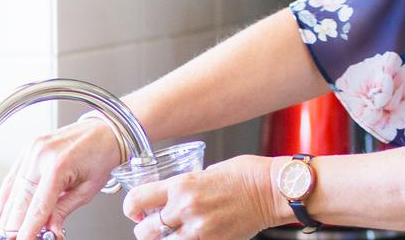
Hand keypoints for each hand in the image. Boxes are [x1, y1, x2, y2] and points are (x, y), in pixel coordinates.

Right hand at [0, 118, 124, 239]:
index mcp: (59, 165)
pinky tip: (2, 213)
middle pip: (20, 200)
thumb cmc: (101, 155)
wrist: (105, 131)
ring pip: (12, 191)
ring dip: (8, 214)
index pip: (38, 207)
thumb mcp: (88, 189)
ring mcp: (32, 150)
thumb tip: (50, 231)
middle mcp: (41, 155)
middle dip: (14, 225)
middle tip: (14, 239)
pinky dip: (6, 197)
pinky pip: (12, 177)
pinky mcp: (28, 149)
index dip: (28, 229)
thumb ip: (64, 210)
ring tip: (7, 232)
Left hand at [121, 156, 282, 239]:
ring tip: (174, 233)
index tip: (135, 210)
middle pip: (146, 230)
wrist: (273, 190)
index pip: (137, 200)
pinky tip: (193, 235)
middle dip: (146, 228)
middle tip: (152, 225)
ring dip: (165, 239)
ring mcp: (199, 230)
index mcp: (182, 185)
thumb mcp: (208, 171)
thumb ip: (186, 185)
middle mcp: (186, 209)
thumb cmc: (248, 175)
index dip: (131, 208)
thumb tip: (172, 196)